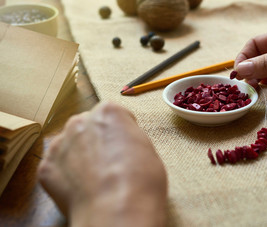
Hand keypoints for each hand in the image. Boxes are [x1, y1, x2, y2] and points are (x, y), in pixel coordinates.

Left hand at [38, 102, 166, 226]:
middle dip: (96, 138)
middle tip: (108, 160)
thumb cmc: (139, 180)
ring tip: (94, 176)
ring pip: (70, 144)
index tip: (124, 143)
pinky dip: (67, 174)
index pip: (113, 114)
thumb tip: (122, 142)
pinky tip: (82, 187)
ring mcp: (60, 144)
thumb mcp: (146, 147)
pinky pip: (58, 165)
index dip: (121, 130)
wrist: (117, 209)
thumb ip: (128, 136)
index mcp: (107, 112)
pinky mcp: (47, 167)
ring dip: (79, 154)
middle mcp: (80, 122)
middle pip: (87, 125)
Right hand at [233, 25, 266, 98]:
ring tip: (252, 87)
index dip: (243, 56)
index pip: (255, 44)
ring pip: (264, 70)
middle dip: (248, 69)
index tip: (238, 72)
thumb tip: (241, 69)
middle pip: (257, 58)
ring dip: (255, 78)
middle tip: (244, 83)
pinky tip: (262, 88)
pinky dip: (266, 84)